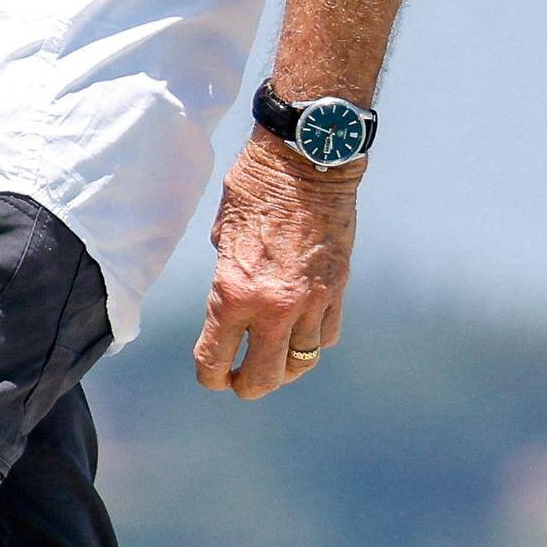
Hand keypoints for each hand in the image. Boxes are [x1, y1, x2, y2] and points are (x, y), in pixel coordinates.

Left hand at [191, 134, 354, 399]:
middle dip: (246, 386)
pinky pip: (326, 335)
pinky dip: (312, 340)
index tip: (211, 375)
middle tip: (239, 380)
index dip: (210, 375)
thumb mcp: (222, 232)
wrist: (308, 160)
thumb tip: (232, 296)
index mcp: (234, 292)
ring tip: (272, 362)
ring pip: (301, 363)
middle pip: (263, 378)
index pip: (214, 359)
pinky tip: (301, 331)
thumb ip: (227, 273)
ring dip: (283, 368)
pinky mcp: (337, 289)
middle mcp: (274, 307)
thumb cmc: (257, 187)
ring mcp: (311, 301)